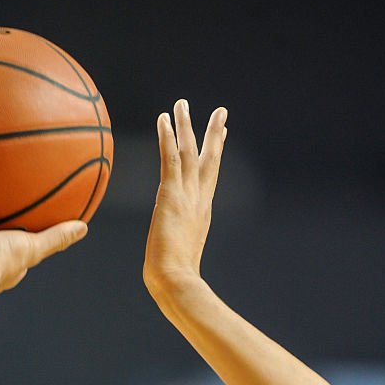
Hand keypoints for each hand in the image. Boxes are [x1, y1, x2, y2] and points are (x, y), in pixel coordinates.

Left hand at [143, 99, 226, 297]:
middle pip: (209, 159)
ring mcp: (187, 196)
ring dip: (186, 126)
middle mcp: (199, 200)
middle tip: (220, 111)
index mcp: (202, 212)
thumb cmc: (175, 279)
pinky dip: (167, 137)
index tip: (221, 135)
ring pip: (188, 152)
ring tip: (182, 103)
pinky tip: (164, 118)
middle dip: (214, 134)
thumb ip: (178, 250)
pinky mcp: (171, 195)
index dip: (215, 154)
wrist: (176, 281)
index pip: (209, 177)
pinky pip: (169, 158)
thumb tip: (171, 264)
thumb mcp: (179, 259)